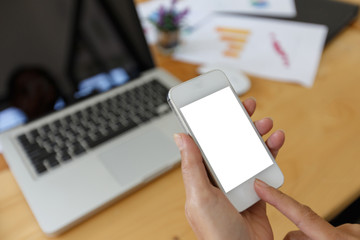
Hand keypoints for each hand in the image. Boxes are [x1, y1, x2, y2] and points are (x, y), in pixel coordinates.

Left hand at [174, 97, 284, 239]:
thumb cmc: (216, 232)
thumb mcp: (200, 196)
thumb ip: (191, 166)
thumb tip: (180, 137)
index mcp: (202, 177)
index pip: (206, 143)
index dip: (213, 123)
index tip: (219, 105)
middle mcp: (219, 179)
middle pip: (229, 144)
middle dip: (238, 124)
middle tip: (247, 107)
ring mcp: (238, 185)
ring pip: (248, 152)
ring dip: (257, 135)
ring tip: (266, 123)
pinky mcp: (257, 192)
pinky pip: (264, 167)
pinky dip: (271, 153)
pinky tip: (276, 141)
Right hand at [254, 180, 359, 239]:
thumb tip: (290, 236)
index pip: (302, 214)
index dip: (279, 199)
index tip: (260, 185)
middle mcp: (347, 234)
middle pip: (304, 230)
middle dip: (292, 239)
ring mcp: (354, 233)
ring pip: (319, 234)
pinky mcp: (357, 232)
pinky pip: (335, 234)